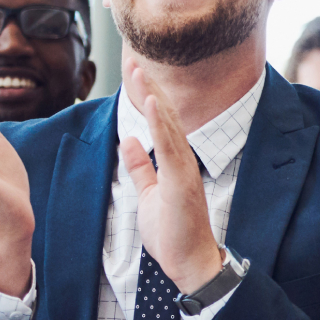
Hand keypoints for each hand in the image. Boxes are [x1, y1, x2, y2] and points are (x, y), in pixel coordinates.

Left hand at [118, 61, 223, 294]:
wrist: (190, 261)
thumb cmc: (173, 233)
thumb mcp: (149, 195)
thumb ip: (140, 168)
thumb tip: (128, 141)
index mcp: (174, 161)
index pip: (159, 121)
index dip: (145, 95)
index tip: (132, 71)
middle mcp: (183, 159)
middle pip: (165, 114)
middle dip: (147, 86)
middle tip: (133, 57)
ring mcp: (184, 169)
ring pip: (168, 124)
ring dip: (152, 96)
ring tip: (139, 70)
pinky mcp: (182, 181)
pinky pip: (170, 147)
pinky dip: (161, 123)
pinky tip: (153, 102)